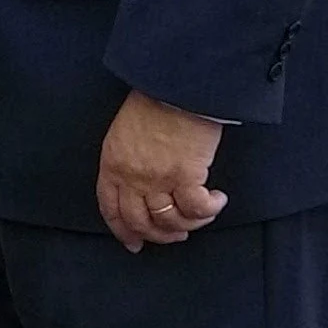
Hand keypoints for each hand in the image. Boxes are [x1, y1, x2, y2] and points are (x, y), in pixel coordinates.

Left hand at [95, 90, 226, 250]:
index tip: (133, 243)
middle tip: (176, 234)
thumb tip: (140, 182)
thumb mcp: (125, 130)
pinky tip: (216, 199)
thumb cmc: (155, 100)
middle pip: (140, 221)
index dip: (122, 230)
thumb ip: (127, 159)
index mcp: (112, 164)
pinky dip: (208, 210)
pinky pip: (196, 208)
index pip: (111, 208)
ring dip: (187, 225)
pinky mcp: (186, 176)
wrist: (177, 85)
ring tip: (200, 215)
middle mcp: (132, 177)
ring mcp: (157, 179)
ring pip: (169, 221)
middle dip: (159, 235)